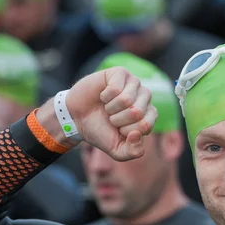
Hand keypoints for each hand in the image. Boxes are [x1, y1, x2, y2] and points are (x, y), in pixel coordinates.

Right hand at [36, 67, 156, 160]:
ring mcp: (134, 84)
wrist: (76, 118)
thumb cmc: (100, 131)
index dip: (127, 131)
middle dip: (118, 120)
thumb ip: (133, 151)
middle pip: (137, 112)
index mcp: (149, 115)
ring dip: (111, 108)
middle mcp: (145, 98)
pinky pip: (116, 89)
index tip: (119, 129)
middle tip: (111, 117)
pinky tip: (103, 96)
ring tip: (107, 107)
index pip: (146, 125)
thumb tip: (137, 134)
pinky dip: (105, 97)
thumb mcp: (118, 150)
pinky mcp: (120, 73)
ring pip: (126, 100)